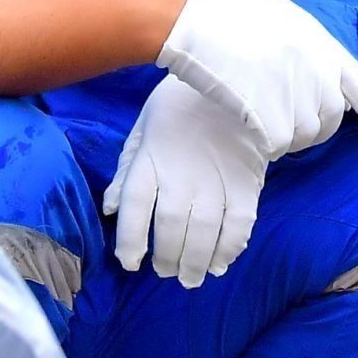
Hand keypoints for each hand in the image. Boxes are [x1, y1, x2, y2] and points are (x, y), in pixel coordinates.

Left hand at [104, 75, 266, 286]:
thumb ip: (126, 171)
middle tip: (166, 272)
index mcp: (150, 158)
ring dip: (196, 262)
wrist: (232, 80)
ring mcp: (216, 178)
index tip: (131, 262)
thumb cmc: (178, 107)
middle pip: (170, 226)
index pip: (135, 206)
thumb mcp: (142, 130)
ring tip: (191, 277)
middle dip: (166, 258)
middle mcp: (181, 172)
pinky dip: (230, 248)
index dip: (130, 240)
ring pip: (204, 232)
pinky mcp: (246, 181)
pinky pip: (239, 223)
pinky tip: (221, 262)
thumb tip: (110, 209)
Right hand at [155, 0, 357, 158]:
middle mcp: (318, 68)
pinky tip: (244, 117)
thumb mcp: (281, 19)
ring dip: (283, 134)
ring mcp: (296, 91)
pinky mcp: (272, 113)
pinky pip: (278, 145)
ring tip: (254, 105)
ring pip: (303, 136)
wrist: (193, 16)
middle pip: (330, 120)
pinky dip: (263, 141)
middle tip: (278, 114)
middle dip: (312, 127)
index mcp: (321, 42)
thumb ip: (306, 49)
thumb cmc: (226, 13)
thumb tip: (318, 73)